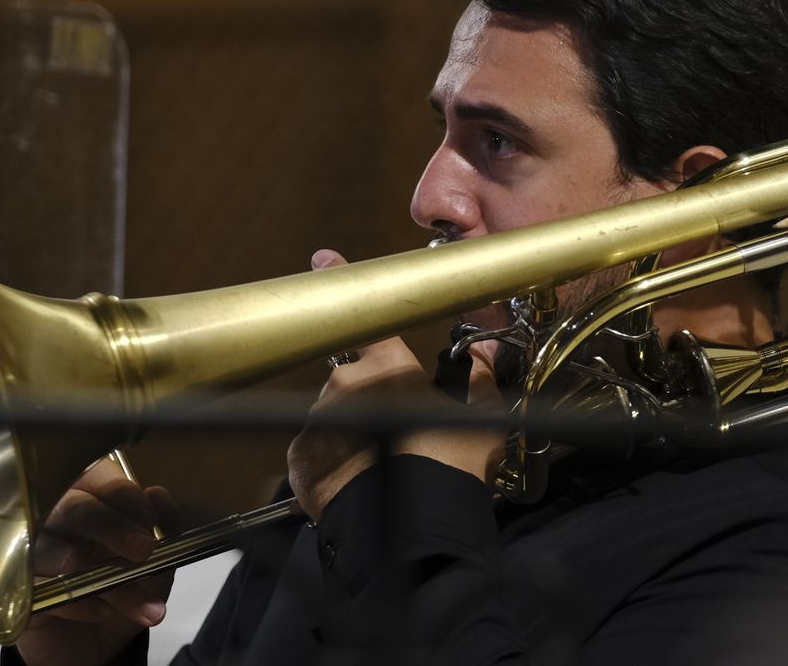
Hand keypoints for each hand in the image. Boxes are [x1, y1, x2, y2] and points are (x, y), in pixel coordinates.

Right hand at [14, 456, 179, 665]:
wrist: (99, 643)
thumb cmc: (123, 587)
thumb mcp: (157, 558)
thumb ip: (164, 525)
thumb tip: (158, 494)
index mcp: (88, 497)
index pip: (96, 475)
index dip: (123, 493)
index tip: (149, 519)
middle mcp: (52, 518)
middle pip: (73, 508)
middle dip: (114, 528)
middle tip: (144, 551)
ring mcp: (30, 554)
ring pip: (65, 556)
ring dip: (111, 581)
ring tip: (143, 603)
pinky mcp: (18, 591)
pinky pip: (47, 591)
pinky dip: (82, 603)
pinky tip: (103, 611)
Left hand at [287, 249, 506, 521]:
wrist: (411, 527)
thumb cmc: (448, 467)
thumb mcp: (481, 420)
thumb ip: (481, 380)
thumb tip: (487, 355)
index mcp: (387, 368)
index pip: (367, 317)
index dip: (343, 282)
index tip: (322, 259)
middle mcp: (344, 385)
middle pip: (350, 379)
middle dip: (365, 397)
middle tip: (391, 430)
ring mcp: (317, 420)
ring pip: (330, 415)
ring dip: (348, 430)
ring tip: (377, 463)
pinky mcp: (300, 456)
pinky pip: (314, 449)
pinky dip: (331, 460)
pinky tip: (355, 480)